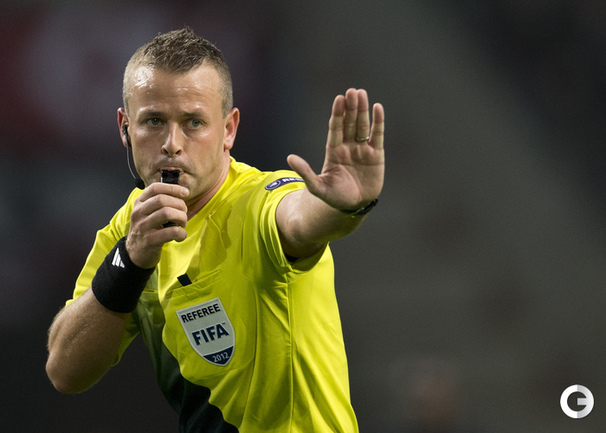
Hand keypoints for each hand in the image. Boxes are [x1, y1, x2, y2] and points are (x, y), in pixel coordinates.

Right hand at [126, 183, 188, 267]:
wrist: (135, 252)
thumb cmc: (147, 230)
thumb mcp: (147, 213)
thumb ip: (159, 203)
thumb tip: (180, 194)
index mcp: (140, 203)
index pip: (155, 188)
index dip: (172, 188)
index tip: (185, 193)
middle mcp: (139, 213)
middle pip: (162, 200)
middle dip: (179, 205)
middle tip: (184, 213)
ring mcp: (143, 226)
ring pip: (167, 213)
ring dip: (181, 217)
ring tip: (183, 223)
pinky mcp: (150, 240)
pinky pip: (171, 232)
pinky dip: (182, 233)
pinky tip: (181, 235)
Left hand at [287, 88, 384, 211]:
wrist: (354, 206)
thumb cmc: (334, 197)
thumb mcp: (317, 187)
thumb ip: (305, 172)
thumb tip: (290, 158)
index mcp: (334, 151)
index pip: (336, 128)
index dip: (337, 114)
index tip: (338, 99)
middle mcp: (348, 147)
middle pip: (349, 123)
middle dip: (351, 108)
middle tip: (352, 91)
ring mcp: (363, 150)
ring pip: (362, 126)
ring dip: (363, 110)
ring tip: (362, 93)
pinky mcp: (376, 155)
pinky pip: (377, 136)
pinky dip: (378, 122)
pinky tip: (378, 108)